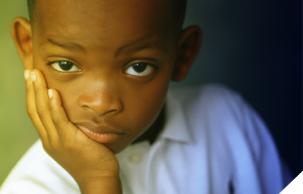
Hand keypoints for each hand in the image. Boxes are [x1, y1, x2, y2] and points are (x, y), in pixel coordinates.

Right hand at [24, 69, 121, 193]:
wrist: (98, 177)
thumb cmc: (91, 159)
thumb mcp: (74, 142)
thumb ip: (69, 128)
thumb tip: (73, 112)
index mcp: (49, 139)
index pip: (36, 113)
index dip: (32, 95)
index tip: (31, 79)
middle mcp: (49, 139)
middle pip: (35, 110)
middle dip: (31, 89)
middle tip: (29, 71)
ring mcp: (57, 141)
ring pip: (43, 113)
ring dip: (38, 92)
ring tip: (35, 75)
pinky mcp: (69, 141)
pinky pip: (59, 120)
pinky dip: (53, 105)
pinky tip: (51, 92)